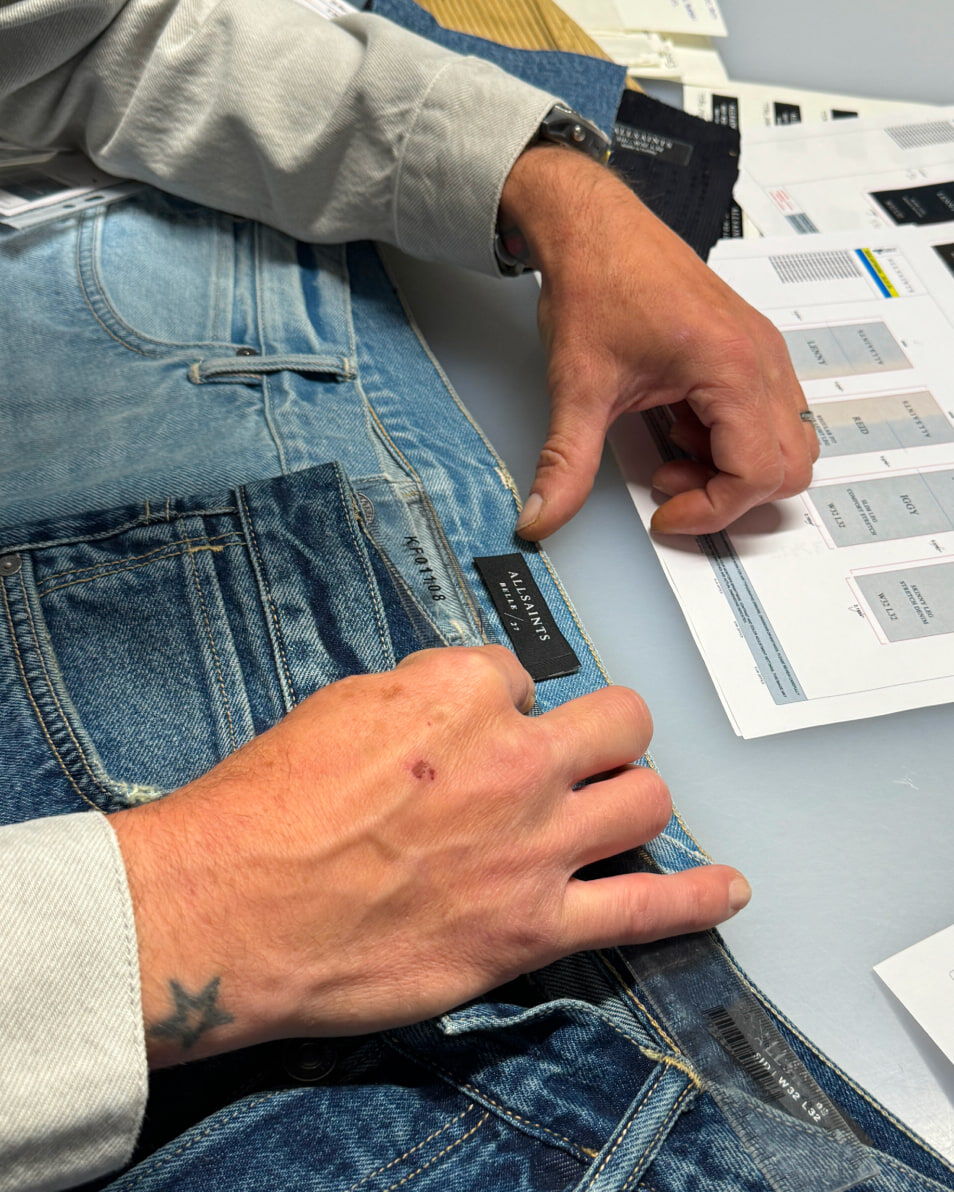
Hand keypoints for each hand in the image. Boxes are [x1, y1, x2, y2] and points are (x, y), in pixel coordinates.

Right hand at [111, 645, 748, 1065]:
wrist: (234, 909)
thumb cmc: (266, 806)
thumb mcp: (339, 707)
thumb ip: (420, 697)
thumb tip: (461, 703)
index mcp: (462, 690)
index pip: (522, 672)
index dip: (501, 701)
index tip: (479, 729)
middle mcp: (516, 758)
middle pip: (618, 721)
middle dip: (601, 730)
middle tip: (574, 752)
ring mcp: (535, 845)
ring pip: (645, 799)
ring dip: (633, 797)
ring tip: (612, 809)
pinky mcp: (533, 927)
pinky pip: (645, 911)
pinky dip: (695, 900)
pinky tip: (727, 890)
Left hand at [498, 146, 817, 538]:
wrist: (592, 226)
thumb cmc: (597, 282)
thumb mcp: (577, 388)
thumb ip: (564, 464)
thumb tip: (543, 517)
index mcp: (732, 365)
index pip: (758, 473)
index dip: (711, 510)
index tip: (665, 513)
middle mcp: (760, 357)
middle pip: (789, 465)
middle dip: (730, 493)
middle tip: (671, 483)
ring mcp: (760, 351)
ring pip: (785, 442)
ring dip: (732, 467)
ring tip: (672, 451)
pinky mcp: (748, 349)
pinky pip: (767, 415)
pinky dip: (729, 439)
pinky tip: (678, 426)